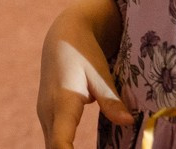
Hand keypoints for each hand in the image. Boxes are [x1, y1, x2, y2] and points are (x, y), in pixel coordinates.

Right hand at [38, 2, 131, 148]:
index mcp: (61, 102)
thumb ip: (111, 98)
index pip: (60, 142)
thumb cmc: (84, 53)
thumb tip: (129, 121)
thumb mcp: (100, 72)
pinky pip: (56, 142)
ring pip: (54, 147)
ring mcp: (46, 116)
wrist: (62, 38)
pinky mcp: (50, 117)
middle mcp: (48, 112)